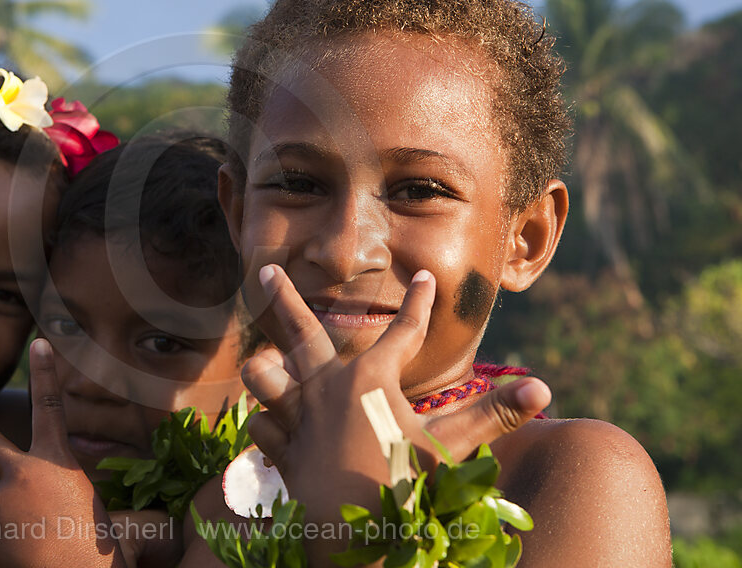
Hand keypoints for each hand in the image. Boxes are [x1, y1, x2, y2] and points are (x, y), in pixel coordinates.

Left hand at [0, 339, 128, 567]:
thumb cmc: (93, 545)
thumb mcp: (84, 502)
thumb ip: (54, 488)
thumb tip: (30, 498)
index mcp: (57, 461)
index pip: (50, 406)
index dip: (45, 373)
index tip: (40, 343)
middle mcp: (22, 472)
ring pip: (0, 505)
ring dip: (16, 522)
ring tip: (42, 542)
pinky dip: (9, 544)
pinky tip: (28, 554)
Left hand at [241, 266, 550, 563]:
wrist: (355, 536)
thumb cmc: (405, 487)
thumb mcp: (451, 449)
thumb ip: (493, 415)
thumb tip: (544, 388)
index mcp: (371, 378)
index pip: (405, 332)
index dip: (421, 304)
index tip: (426, 277)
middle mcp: (327, 387)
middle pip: (300, 330)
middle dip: (282, 297)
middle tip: (264, 271)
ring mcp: (298, 416)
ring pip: (264, 375)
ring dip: (265, 367)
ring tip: (265, 356)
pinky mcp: (282, 448)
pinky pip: (262, 425)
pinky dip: (268, 423)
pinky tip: (274, 424)